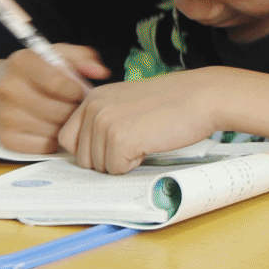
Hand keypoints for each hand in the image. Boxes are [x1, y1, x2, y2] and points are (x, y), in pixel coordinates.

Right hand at [0, 45, 109, 152]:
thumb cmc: (32, 72)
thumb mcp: (54, 56)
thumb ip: (81, 57)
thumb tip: (102, 72)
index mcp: (20, 62)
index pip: (58, 83)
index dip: (77, 90)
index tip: (79, 91)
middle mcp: (8, 88)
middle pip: (59, 110)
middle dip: (73, 109)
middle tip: (72, 105)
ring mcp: (4, 116)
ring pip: (54, 130)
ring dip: (64, 125)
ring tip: (60, 114)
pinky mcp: (6, 139)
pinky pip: (45, 146)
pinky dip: (53, 140)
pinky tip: (48, 126)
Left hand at [58, 69, 222, 173]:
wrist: (200, 97)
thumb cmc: (170, 102)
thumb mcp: (125, 103)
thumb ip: (103, 120)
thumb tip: (87, 151)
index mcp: (93, 99)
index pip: (68, 138)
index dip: (90, 150)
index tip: (110, 148)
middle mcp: (93, 109)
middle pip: (82, 158)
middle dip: (106, 159)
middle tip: (134, 142)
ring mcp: (105, 124)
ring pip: (99, 166)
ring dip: (122, 162)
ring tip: (144, 140)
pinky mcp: (120, 140)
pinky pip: (116, 170)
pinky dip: (133, 165)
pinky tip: (148, 145)